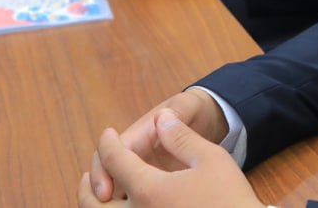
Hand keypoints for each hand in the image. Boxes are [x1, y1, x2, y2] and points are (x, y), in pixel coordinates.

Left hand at [79, 111, 261, 207]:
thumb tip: (162, 118)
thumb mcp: (211, 158)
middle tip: (89, 174)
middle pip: (93, 201)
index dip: (108, 143)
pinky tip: (124, 207)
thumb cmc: (229, 198)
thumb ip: (181, 137)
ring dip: (92, 205)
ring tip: (98, 195)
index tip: (108, 133)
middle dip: (88, 183)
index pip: (115, 160)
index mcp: (148, 189)